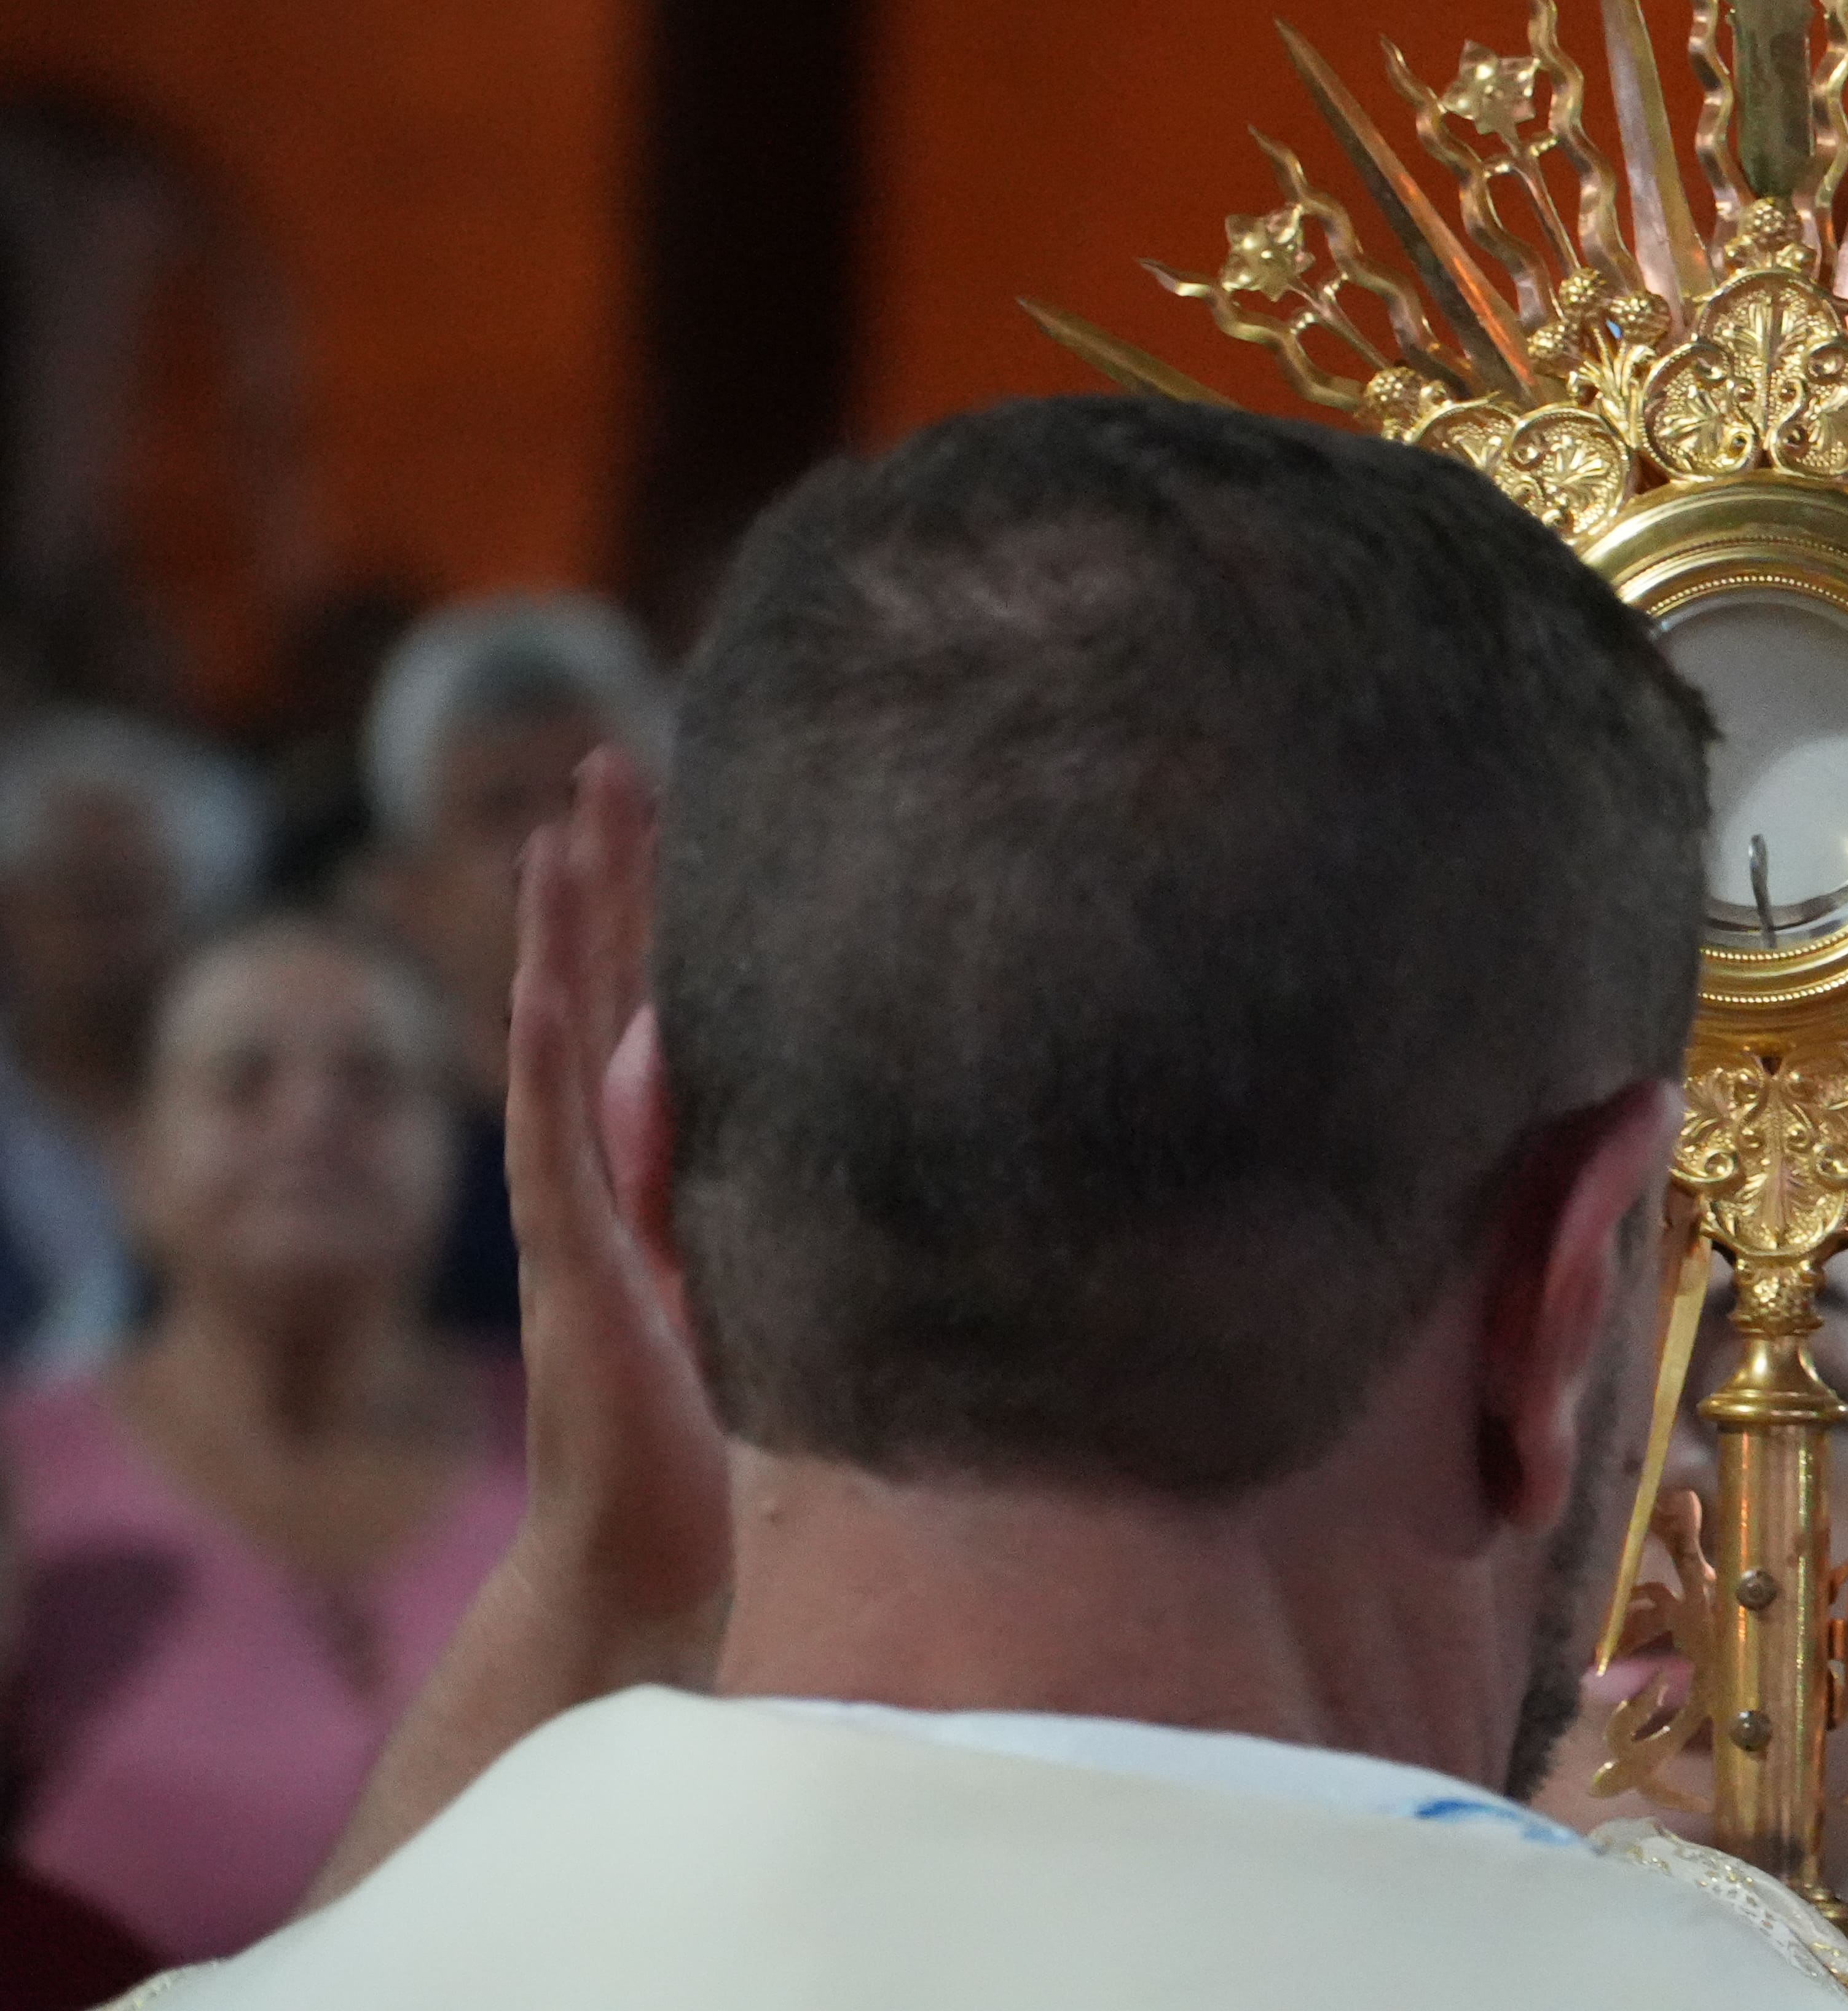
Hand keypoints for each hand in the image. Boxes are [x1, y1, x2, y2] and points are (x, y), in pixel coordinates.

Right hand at [501, 747, 726, 1667]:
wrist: (665, 1557)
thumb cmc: (739, 1439)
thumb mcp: (786, 1285)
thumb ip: (787, 1202)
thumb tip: (839, 1113)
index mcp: (665, 1169)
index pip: (666, 1008)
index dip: (676, 909)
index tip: (695, 803)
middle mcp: (607, 1176)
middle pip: (603, 992)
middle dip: (606, 878)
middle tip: (604, 760)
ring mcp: (575, 1218)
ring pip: (555, 1044)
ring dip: (556, 937)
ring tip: (555, 830)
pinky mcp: (570, 1273)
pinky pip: (545, 1149)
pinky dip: (540, 1065)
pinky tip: (537, 987)